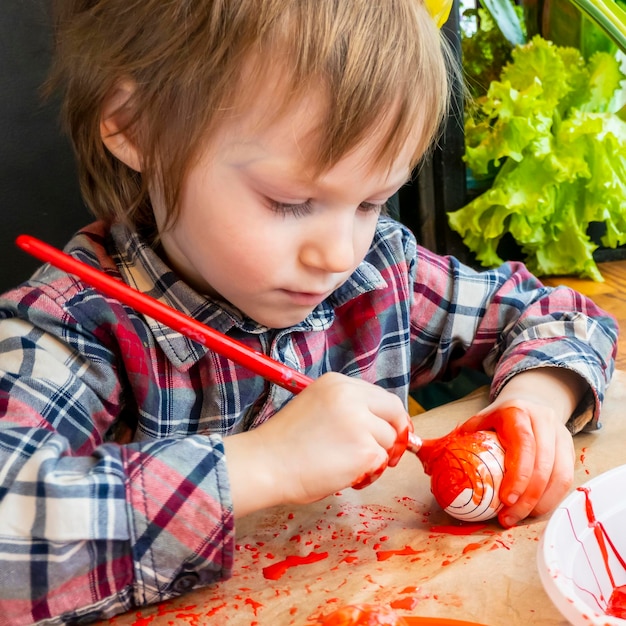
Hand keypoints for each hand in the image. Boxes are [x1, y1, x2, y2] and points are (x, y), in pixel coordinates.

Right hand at [223, 373, 411, 516]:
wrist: (265, 464)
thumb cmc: (284, 444)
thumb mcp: (316, 407)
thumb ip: (346, 408)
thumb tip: (377, 424)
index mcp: (337, 383)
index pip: (379, 395)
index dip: (387, 416)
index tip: (388, 431)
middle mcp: (351, 396)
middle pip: (393, 411)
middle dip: (394, 433)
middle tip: (387, 453)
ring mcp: (360, 421)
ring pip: (389, 440)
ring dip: (376, 456)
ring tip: (347, 465)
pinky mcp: (365, 449)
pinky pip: (381, 461)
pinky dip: (369, 472)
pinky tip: (346, 475)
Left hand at [458, 368, 582, 527]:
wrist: (530, 402)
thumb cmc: (494, 420)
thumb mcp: (472, 424)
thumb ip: (445, 440)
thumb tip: (414, 450)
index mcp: (517, 413)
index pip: (523, 445)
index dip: (517, 475)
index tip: (504, 500)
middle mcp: (543, 422)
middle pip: (543, 465)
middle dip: (528, 498)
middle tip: (507, 518)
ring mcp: (561, 435)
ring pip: (560, 475)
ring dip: (540, 503)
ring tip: (518, 519)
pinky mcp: (570, 450)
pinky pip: (565, 480)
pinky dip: (550, 500)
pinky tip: (532, 512)